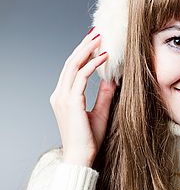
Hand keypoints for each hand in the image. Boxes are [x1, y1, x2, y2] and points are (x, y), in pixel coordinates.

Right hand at [49, 28, 115, 166]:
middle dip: (84, 46)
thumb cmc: (89, 139)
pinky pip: (81, 77)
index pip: (71, 69)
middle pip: (71, 62)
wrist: (82, 157)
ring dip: (87, 50)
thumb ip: (103, 93)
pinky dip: (93, 64)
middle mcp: (59, 95)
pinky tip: (104, 57)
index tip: (94, 41)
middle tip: (97, 32)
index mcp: (63, 97)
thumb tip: (112, 78)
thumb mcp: (100, 111)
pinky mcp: (71, 102)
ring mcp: (62, 98)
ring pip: (73, 65)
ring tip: (100, 39)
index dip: (82, 53)